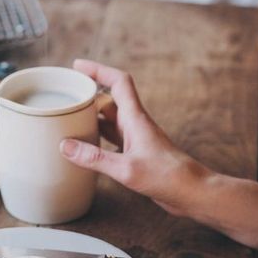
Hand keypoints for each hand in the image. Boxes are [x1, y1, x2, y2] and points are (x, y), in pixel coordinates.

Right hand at [60, 59, 209, 216]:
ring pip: (109, 119)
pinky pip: (111, 137)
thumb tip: (65, 146)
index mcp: (135, 118)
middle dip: (87, 94)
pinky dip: (97, 137)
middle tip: (65, 95)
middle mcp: (135, 123)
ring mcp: (136, 137)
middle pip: (109, 98)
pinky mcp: (136, 152)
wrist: (191, 191)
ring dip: (91, 116)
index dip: (98, 70)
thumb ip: (94, 158)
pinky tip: (84, 146)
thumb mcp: (126, 169)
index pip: (118, 81)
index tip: (77, 66)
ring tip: (68, 118)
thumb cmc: (166, 176)